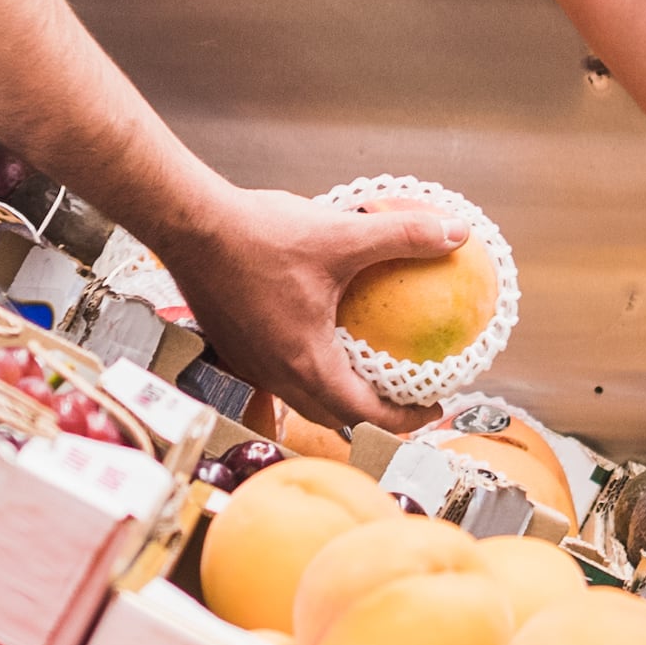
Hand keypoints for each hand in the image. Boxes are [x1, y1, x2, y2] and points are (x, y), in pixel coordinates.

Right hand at [167, 188, 464, 434]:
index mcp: (306, 364)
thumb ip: (403, 236)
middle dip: (376, 416)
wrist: (190, 226)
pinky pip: (282, 373)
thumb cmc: (260, 236)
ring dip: (341, 395)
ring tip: (369, 372)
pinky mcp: (236, 347)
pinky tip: (324, 333)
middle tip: (408, 395)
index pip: (367, 415)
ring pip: (305, 398)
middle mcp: (277, 375)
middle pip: (335, 418)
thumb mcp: (342, 235)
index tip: (435, 405)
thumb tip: (455, 234)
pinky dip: (312, 369)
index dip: (408, 419)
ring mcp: (252, 365)